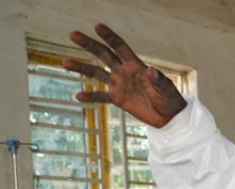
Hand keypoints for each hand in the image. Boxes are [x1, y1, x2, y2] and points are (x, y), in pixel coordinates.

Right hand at [63, 24, 186, 127]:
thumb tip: (152, 71)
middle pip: (103, 55)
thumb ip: (158, 79)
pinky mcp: (118, 99)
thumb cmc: (170, 98)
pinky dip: (91, 96)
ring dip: (81, 68)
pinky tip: (78, 96)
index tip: (97, 26)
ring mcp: (119, 84)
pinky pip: (101, 97)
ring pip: (97, 74)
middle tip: (72, 34)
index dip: (109, 37)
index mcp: (136, 65)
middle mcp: (124, 72)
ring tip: (64, 62)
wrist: (169, 116)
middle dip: (89, 44)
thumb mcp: (166, 88)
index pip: (120, 47)